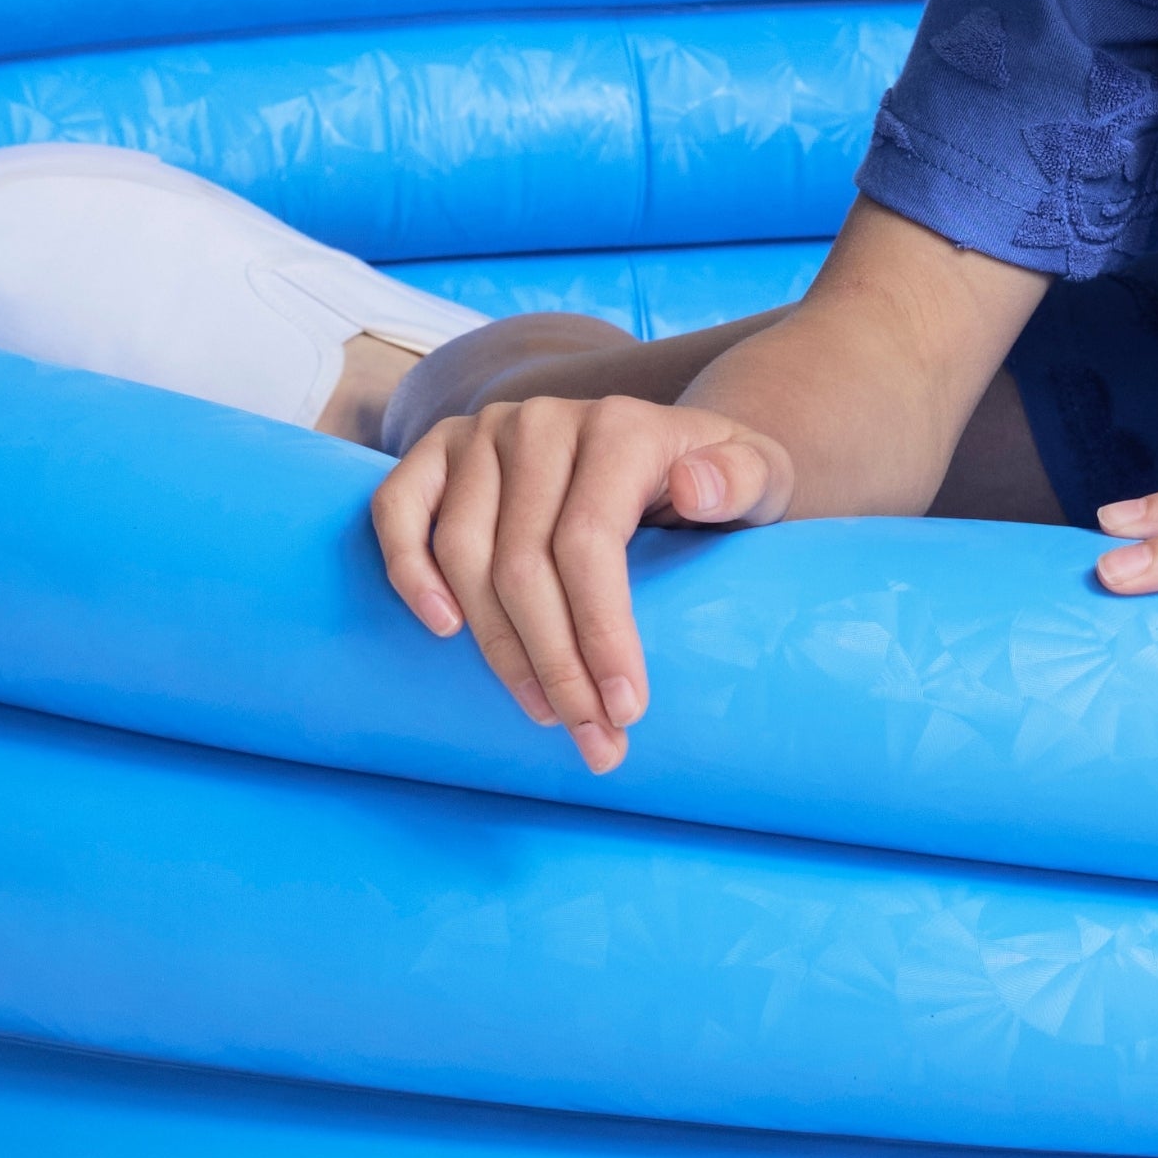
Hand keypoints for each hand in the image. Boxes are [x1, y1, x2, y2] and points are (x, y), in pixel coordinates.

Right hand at [371, 395, 788, 770]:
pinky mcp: (440, 449)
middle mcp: (544, 420)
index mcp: (621, 426)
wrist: (669, 442)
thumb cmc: (713, 478)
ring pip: (465, 553)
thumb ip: (743, 477)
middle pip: (524, 563)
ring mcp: (486, 431)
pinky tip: (443, 629)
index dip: (600, 634)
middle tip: (590, 737)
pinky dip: (407, 568)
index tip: (626, 709)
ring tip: (543, 709)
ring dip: (498, 647)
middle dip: (556, 665)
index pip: (589, 543)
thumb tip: (694, 488)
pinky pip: (397, 507)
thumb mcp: (760, 476)